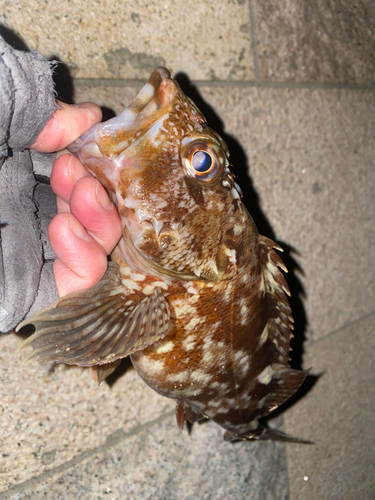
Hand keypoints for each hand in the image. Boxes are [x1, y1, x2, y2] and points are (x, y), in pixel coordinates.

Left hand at [30, 100, 121, 296]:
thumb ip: (37, 108)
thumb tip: (90, 117)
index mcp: (21, 173)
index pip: (79, 175)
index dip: (95, 163)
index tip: (86, 145)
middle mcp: (32, 211)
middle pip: (96, 211)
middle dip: (101, 192)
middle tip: (82, 175)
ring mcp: (35, 251)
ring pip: (97, 246)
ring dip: (101, 221)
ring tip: (82, 194)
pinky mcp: (31, 287)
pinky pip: (76, 282)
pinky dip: (86, 258)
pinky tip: (65, 228)